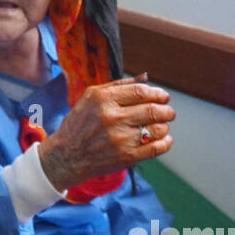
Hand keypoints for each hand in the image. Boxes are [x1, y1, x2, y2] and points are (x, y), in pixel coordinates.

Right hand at [38, 77, 175, 189]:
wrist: (66, 156)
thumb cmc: (79, 124)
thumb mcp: (91, 97)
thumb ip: (118, 86)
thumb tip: (146, 77)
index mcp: (103, 99)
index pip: (141, 92)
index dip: (158, 94)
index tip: (163, 97)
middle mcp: (112, 117)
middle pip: (153, 110)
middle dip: (166, 110)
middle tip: (168, 111)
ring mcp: (120, 139)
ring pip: (157, 129)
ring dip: (164, 126)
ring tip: (161, 125)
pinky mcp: (126, 157)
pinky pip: (156, 148)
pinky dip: (165, 143)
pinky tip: (164, 139)